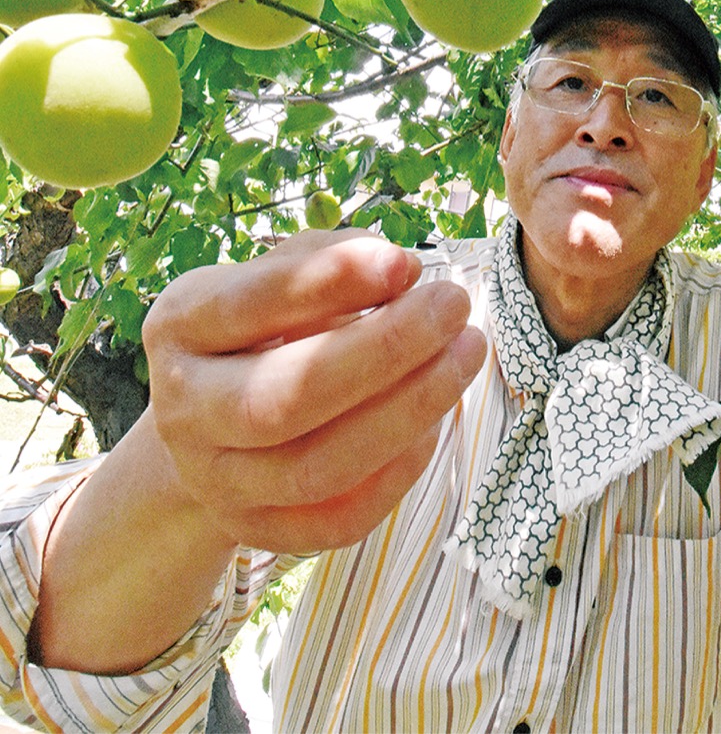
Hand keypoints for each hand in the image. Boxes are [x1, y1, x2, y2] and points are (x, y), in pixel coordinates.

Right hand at [142, 230, 485, 555]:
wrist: (212, 416)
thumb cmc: (266, 324)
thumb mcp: (279, 274)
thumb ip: (332, 262)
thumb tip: (404, 272)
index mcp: (181, 324)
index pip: (251, 304)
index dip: (331, 281)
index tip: (405, 262)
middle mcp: (183, 408)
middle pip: (284, 399)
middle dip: (385, 351)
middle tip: (454, 304)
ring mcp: (214, 481)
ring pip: (318, 468)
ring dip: (410, 410)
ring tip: (467, 352)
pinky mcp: (256, 530)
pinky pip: (338, 520)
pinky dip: (399, 471)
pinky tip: (436, 421)